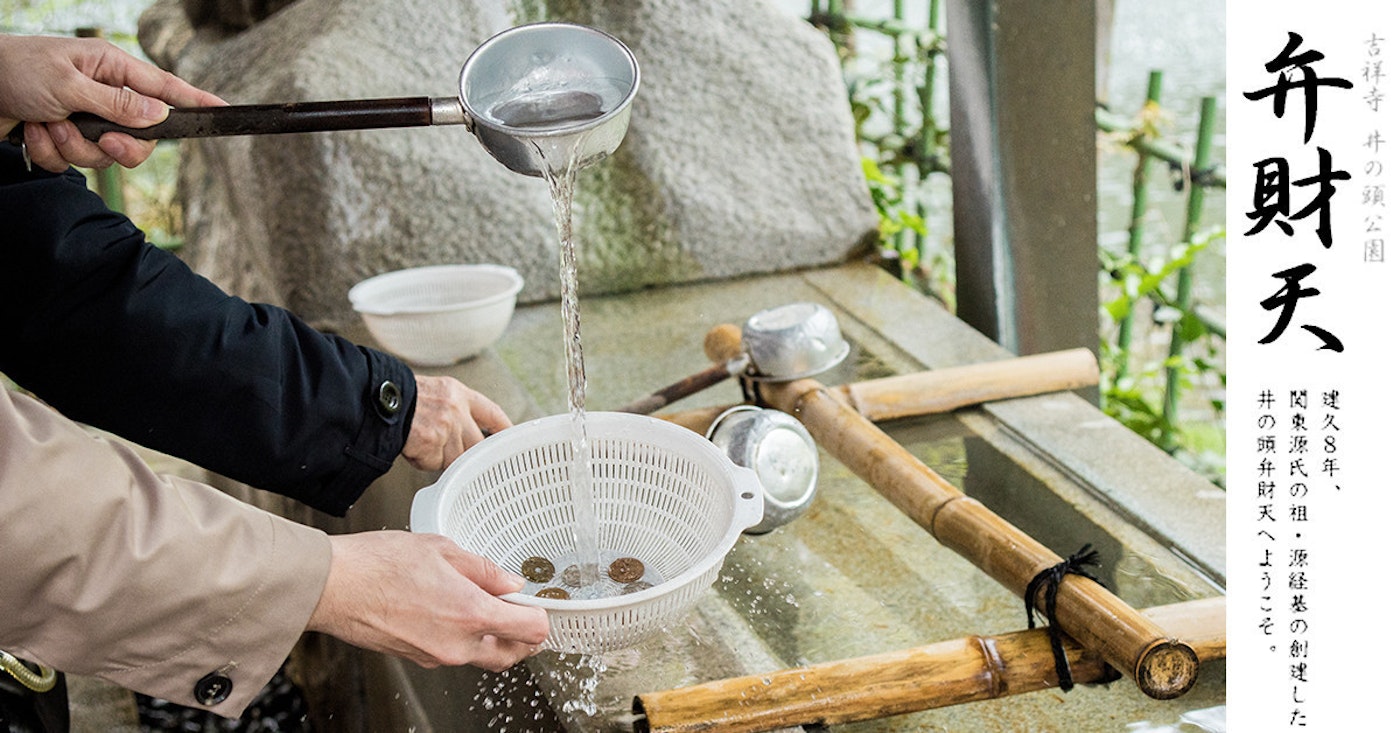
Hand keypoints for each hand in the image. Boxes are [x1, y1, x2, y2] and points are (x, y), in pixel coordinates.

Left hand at [0, 34, 224, 170]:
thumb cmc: (14, 70)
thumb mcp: (69, 84)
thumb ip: (117, 104)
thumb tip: (160, 114)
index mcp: (110, 70)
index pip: (165, 88)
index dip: (196, 101)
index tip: (224, 111)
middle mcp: (102, 95)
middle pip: (141, 138)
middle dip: (118, 148)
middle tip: (102, 142)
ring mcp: (84, 119)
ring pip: (105, 156)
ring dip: (72, 148)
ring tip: (47, 126)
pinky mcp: (64, 140)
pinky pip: (74, 163)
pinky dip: (50, 153)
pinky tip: (32, 133)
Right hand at [307, 531, 549, 671]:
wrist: (335, 587)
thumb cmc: (380, 564)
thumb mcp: (443, 550)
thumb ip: (484, 570)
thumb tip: (510, 582)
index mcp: (472, 614)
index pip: (531, 631)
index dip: (541, 616)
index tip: (537, 603)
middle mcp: (458, 644)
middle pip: (512, 654)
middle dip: (523, 636)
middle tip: (522, 612)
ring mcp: (437, 656)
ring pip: (484, 657)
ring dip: (495, 639)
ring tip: (489, 609)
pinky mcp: (418, 658)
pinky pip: (455, 654)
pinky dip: (466, 639)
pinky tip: (456, 613)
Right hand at [402, 375, 512, 470]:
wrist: (373, 399)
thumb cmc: (397, 397)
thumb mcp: (432, 392)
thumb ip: (452, 408)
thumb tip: (465, 433)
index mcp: (458, 393)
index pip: (492, 413)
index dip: (505, 429)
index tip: (512, 439)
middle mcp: (456, 410)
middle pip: (476, 444)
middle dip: (466, 453)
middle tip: (453, 453)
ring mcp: (446, 428)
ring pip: (455, 457)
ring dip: (440, 457)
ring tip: (421, 442)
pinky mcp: (432, 444)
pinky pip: (434, 463)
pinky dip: (423, 460)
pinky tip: (412, 447)